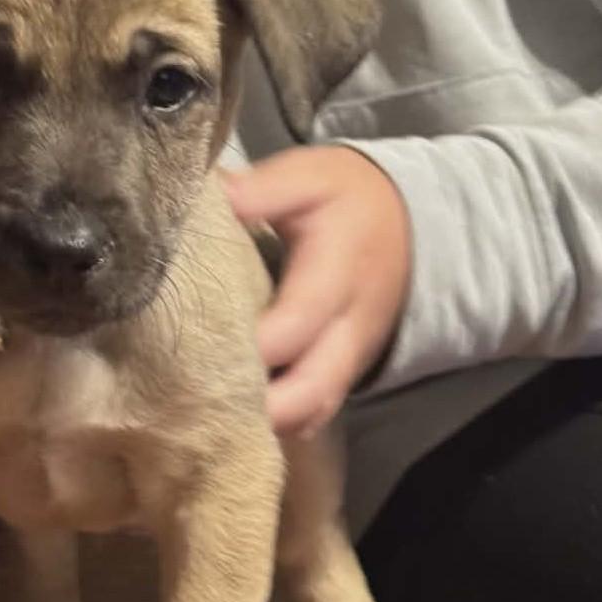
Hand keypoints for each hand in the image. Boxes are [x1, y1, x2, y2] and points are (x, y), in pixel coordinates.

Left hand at [224, 147, 410, 436]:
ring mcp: (348, 359)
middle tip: (194, 403)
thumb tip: (213, 197)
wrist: (408, 224)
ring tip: (205, 416)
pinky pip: (313, 414)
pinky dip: (277, 423)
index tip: (196, 350)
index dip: (250, 346)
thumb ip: (263, 190)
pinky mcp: (340, 374)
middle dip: (258, 407)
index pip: (296, 324)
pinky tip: (232, 417)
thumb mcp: (311, 178)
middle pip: (310, 391)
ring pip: (312, 412)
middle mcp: (348, 330)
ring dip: (265, 422)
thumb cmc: (347, 199)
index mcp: (336, 276)